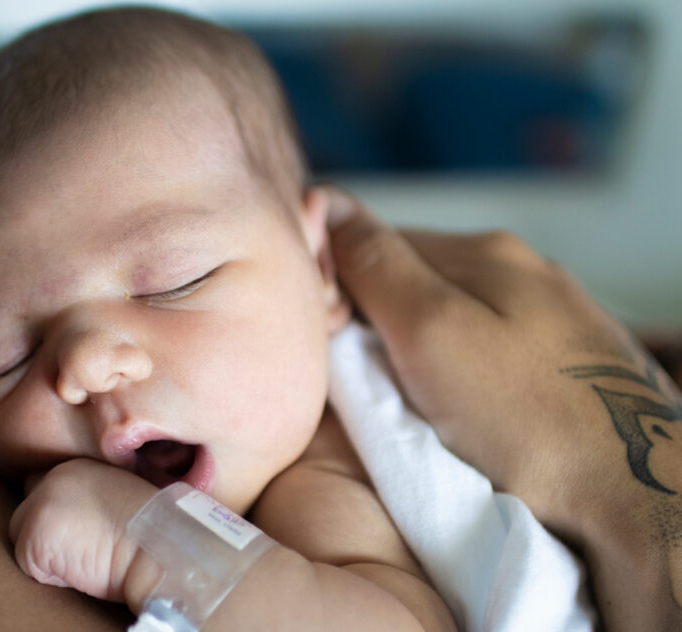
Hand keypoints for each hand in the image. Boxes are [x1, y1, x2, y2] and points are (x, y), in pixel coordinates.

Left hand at [9, 458, 156, 600]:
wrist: (161, 545)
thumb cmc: (154, 532)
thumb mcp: (121, 499)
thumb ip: (93, 498)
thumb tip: (76, 523)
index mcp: (80, 465)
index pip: (47, 488)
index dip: (60, 514)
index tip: (81, 531)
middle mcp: (56, 476)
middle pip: (28, 510)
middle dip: (46, 531)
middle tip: (83, 547)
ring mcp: (41, 501)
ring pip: (23, 537)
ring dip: (49, 554)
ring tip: (89, 555)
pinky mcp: (34, 531)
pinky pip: (30, 566)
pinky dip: (53, 575)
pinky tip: (85, 567)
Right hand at [318, 187, 681, 527]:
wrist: (636, 496)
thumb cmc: (524, 421)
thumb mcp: (430, 333)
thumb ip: (376, 266)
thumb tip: (327, 198)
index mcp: (487, 251)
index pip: (378, 243)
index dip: (340, 286)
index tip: (330, 342)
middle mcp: (527, 269)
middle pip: (419, 278)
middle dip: (380, 318)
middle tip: (370, 382)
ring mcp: (556, 316)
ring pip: (456, 315)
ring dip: (420, 348)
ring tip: (418, 403)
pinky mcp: (572, 362)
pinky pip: (492, 350)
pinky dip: (463, 371)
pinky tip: (468, 408)